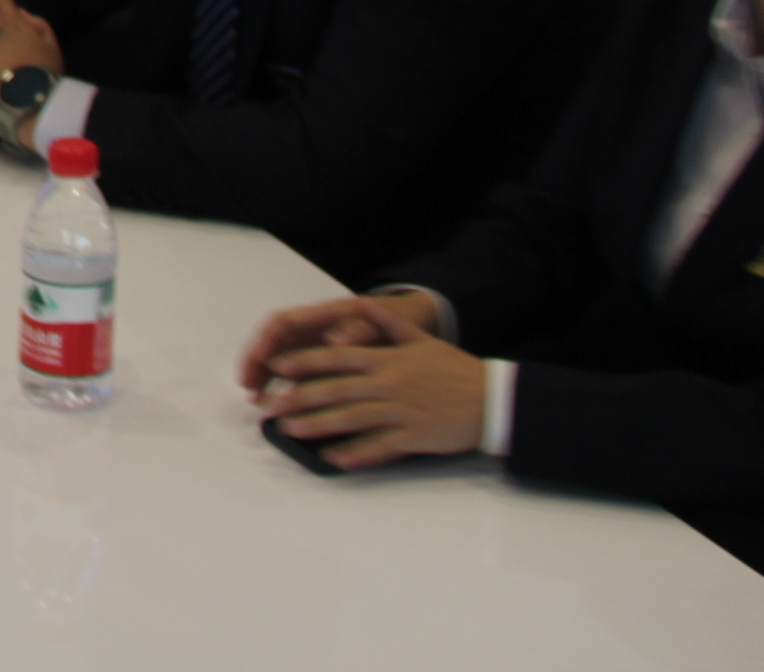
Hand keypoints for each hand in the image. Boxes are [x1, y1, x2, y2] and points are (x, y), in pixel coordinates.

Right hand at [235, 292, 438, 393]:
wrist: (415, 324)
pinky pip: (296, 374)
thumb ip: (361, 330)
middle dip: (256, 363)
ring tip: (257, 400)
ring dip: (265, 377)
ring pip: (280, 359)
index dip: (265, 341)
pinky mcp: (324, 364)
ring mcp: (317, 346)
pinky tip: (281, 405)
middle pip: (273, 342)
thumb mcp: (385, 322)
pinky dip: (285, 387)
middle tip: (247, 386)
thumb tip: (336, 340)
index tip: (258, 361)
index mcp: (324, 315)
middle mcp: (313, 329)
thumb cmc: (398, 320)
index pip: (282, 322)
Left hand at [252, 297, 486, 467]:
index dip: (305, 362)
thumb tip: (364, 304)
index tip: (278, 368)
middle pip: (336, 390)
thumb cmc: (455, 369)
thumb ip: (388, 323)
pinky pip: (378, 447)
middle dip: (300, 397)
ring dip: (318, 425)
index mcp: (388, 359)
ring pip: (351, 419)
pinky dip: (354, 454)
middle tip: (272, 404)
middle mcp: (389, 384)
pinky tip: (332, 459)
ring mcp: (400, 412)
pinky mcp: (413, 438)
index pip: (337, 358)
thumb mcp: (422, 339)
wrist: (491, 399)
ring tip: (291, 429)